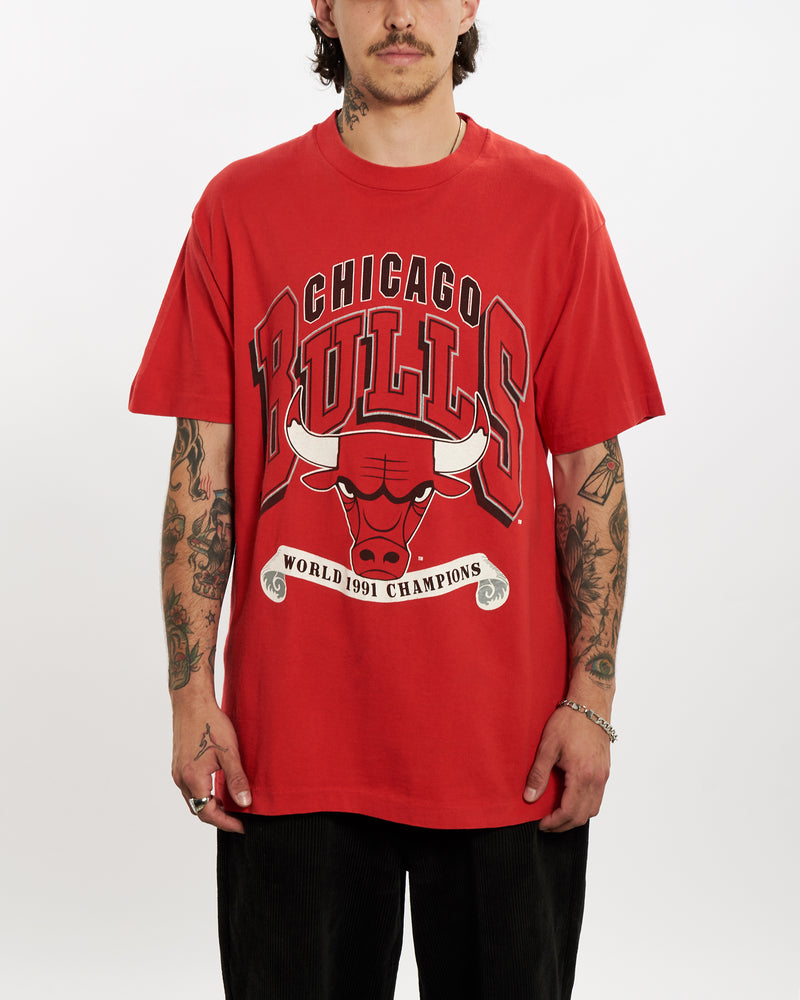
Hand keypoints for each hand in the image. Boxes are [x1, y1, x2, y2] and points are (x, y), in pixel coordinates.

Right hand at [172, 703, 251, 833]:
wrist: (191, 702)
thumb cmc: (211, 724)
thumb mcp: (229, 752)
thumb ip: (236, 780)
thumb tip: (244, 804)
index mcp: (193, 778)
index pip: (208, 813)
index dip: (226, 823)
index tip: (242, 827)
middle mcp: (180, 779)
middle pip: (197, 809)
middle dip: (218, 817)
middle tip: (238, 818)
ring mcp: (176, 772)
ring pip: (192, 800)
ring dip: (209, 806)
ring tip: (230, 805)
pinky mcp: (178, 764)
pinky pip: (189, 788)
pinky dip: (203, 794)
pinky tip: (216, 788)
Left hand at [522, 705, 610, 832]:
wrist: (591, 705)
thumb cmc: (569, 722)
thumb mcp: (547, 746)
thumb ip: (538, 775)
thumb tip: (529, 798)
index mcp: (582, 775)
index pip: (570, 812)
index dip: (554, 822)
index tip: (541, 824)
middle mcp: (597, 779)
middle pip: (583, 816)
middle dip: (564, 825)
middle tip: (547, 823)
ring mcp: (603, 776)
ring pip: (593, 809)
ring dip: (576, 817)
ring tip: (557, 814)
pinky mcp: (605, 771)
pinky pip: (598, 798)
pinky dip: (585, 806)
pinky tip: (571, 799)